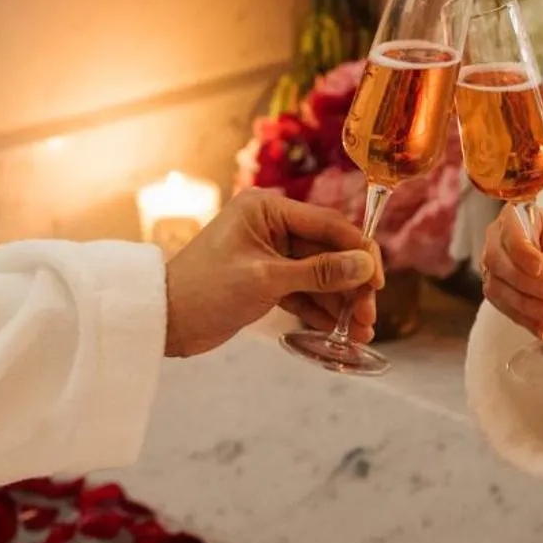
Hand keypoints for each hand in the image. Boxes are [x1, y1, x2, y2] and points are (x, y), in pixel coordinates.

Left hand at [163, 189, 382, 358]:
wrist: (164, 320)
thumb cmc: (206, 289)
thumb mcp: (267, 279)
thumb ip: (319, 272)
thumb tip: (366, 265)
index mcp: (267, 209)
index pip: (328, 224)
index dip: (358, 251)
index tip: (378, 280)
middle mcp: (271, 225)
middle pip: (327, 252)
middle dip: (351, 285)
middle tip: (369, 317)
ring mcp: (269, 253)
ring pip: (318, 275)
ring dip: (339, 302)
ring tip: (360, 333)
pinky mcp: (266, 279)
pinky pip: (303, 290)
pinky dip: (319, 309)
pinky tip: (338, 330)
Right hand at [479, 205, 542, 340]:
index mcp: (519, 217)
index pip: (509, 233)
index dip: (522, 252)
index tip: (542, 269)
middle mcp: (501, 240)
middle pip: (496, 262)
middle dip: (525, 283)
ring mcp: (499, 268)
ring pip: (497, 288)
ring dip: (525, 306)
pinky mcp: (503, 293)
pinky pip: (505, 309)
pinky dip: (525, 320)